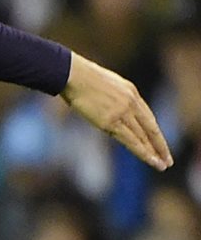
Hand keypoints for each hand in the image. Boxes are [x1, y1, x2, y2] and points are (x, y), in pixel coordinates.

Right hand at [60, 53, 172, 170]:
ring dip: (153, 152)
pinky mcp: (110, 121)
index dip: (153, 131)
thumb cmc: (80, 76)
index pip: (147, 116)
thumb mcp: (105, 84)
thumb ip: (112, 97)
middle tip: (167, 159)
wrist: (72, 74)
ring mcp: (122, 112)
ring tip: (161, 165)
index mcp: (130, 91)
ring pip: (142, 136)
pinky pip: (130, 139)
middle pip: (149, 127)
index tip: (159, 142)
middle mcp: (131, 102)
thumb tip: (108, 109)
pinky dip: (141, 151)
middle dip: (159, 145)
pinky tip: (149, 159)